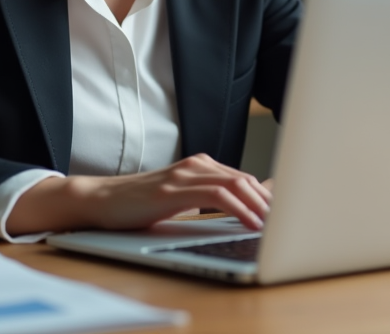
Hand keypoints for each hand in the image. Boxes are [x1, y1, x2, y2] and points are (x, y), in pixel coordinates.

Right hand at [6, 153, 270, 235]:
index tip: (287, 213)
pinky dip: (238, 208)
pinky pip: (216, 195)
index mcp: (200, 167)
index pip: (244, 179)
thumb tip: (247, 210)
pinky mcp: (173, 189)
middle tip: (289, 220)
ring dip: (259, 206)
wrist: (100, 200)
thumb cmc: (139, 205)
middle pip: (245, 179)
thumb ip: (210, 201)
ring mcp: (184, 175)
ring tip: (275, 224)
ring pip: (235, 184)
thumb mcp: (181, 201)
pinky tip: (249, 221)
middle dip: (270, 202)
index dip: (268, 196)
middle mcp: (196, 165)